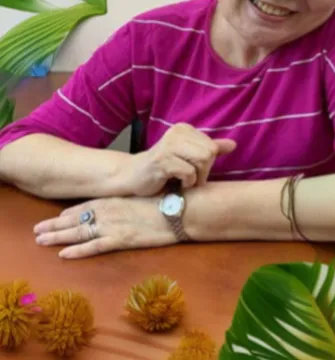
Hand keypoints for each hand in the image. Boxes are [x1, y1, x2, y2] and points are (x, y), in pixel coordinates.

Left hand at [33, 196, 174, 258]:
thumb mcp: (147, 195)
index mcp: (117, 199)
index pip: (87, 206)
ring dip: (58, 237)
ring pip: (79, 232)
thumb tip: (128, 202)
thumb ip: (132, 200)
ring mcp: (115, 225)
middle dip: (55, 225)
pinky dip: (78, 250)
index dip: (69, 213)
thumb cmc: (169, 199)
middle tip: (37, 230)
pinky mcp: (122, 239)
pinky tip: (63, 254)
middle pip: (77, 219)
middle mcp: (111, 210)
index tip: (56, 217)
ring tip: (41, 241)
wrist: (182, 208)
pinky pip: (94, 246)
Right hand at [118, 123, 235, 196]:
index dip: (207, 164)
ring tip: (182, 180)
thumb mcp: (189, 156)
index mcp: (185, 129)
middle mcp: (177, 132)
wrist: (132, 177)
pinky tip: (174, 182)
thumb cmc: (162, 168)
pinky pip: (188, 172)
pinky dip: (186, 183)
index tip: (193, 170)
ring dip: (195, 178)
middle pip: (210, 153)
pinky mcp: (161, 160)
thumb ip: (211, 148)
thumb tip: (233, 144)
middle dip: (203, 171)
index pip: (212, 146)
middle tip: (190, 178)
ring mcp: (168, 145)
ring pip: (202, 161)